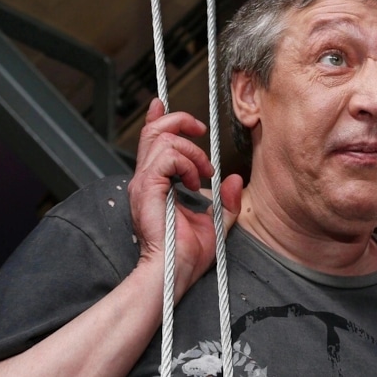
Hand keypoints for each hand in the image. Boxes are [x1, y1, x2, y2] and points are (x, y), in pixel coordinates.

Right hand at [128, 98, 241, 298]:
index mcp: (155, 185)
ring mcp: (143, 183)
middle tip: (201, 130)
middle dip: (179, 121)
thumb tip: (233, 178)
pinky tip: (195, 180)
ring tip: (203, 173)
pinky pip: (166, 156)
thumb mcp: (216, 223)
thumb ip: (225, 201)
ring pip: (163, 139)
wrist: (174, 272)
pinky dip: (186, 162)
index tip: (162, 103)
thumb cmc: (188, 255)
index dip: (157, 118)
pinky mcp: (147, 188)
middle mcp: (145, 180)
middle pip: (153, 131)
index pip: (151, 141)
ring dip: (191, 151)